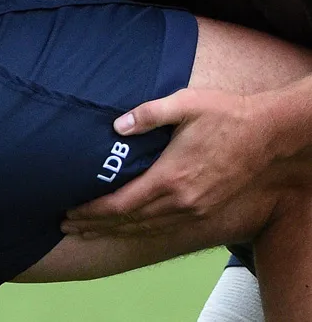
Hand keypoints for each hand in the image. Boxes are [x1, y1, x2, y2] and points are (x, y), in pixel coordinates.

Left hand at [62, 87, 280, 238]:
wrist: (267, 135)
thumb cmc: (225, 114)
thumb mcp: (185, 103)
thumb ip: (148, 114)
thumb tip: (117, 125)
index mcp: (170, 177)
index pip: (122, 204)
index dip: (94, 211)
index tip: (71, 212)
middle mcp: (180, 201)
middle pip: (130, 222)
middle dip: (96, 226)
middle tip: (68, 226)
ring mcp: (194, 210)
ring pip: (147, 229)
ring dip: (115, 232)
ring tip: (90, 232)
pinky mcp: (205, 210)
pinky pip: (165, 228)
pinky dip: (141, 231)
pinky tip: (130, 228)